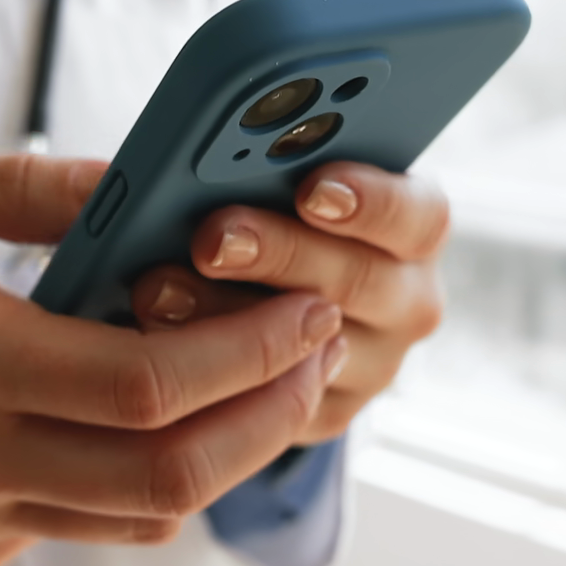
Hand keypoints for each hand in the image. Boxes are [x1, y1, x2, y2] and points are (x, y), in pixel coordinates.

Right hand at [0, 145, 343, 565]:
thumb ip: (26, 186)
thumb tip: (139, 182)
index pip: (138, 387)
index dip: (245, 354)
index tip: (305, 305)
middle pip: (169, 471)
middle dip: (272, 410)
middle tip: (320, 344)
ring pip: (152, 512)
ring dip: (240, 450)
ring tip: (284, 375)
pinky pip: (109, 520)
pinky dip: (173, 470)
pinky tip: (202, 408)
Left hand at [129, 163, 447, 445]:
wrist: (259, 286)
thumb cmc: (267, 204)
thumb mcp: (274, 168)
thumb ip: (250, 152)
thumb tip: (147, 151)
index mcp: (411, 227)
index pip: (418, 215)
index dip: (369, 201)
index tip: (310, 189)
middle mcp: (405, 300)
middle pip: (360, 282)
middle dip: (278, 254)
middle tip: (212, 238)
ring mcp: (371, 363)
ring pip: (313, 351)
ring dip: (228, 319)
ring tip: (158, 288)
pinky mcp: (324, 413)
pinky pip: (275, 406)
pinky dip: (213, 375)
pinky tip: (154, 340)